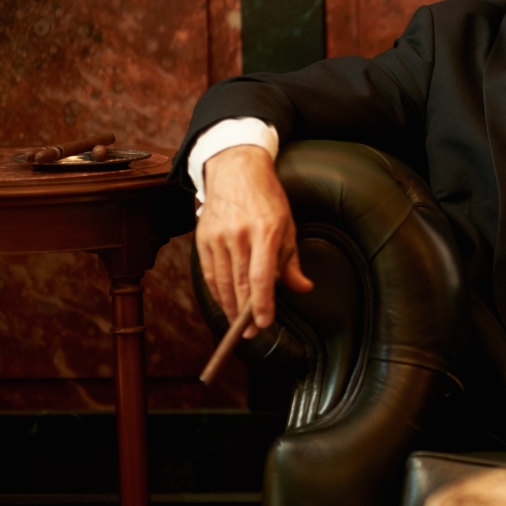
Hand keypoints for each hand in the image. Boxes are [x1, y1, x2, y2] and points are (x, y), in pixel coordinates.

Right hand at [195, 145, 312, 337]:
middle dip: (245, 314)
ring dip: (229, 307)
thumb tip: (303, 287)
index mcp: (265, 231)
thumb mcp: (288, 225)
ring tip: (237, 324)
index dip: (262, 305)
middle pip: (240, 284)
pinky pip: (209, 273)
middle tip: (251, 334)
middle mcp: (239, 235)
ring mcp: (217, 237)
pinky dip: (216, 292)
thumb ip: (292, 261)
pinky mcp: (202, 238)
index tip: (264, 323)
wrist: (236, 171)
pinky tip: (224, 303)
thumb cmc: (267, 198)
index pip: (261, 277)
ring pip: (222, 282)